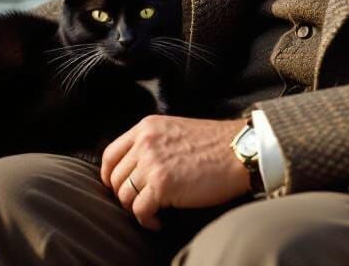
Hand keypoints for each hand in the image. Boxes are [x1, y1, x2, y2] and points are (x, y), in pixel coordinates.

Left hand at [100, 115, 250, 230]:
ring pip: (124, 196)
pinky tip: (158, 221)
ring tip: (152, 212)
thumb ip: (153, 142)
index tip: (118, 187)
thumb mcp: (175, 130)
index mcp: (146, 127)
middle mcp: (145, 142)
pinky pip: (139, 211)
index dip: (110, 175)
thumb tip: (135, 167)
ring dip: (136, 209)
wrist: (238, 151)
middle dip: (125, 195)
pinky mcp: (162, 185)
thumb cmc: (213, 144)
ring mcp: (152, 163)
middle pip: (115, 178)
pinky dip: (146, 221)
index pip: (110, 154)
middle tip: (141, 203)